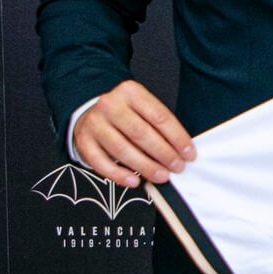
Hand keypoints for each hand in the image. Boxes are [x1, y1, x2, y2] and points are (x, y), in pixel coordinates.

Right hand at [73, 80, 194, 186]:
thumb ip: (158, 124)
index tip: (189, 154)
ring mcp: (94, 123)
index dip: (177, 138)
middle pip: (140, 133)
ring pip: (121, 149)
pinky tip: (134, 181)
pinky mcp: (83, 141)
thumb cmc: (125, 113)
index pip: (159, 116)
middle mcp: (110, 105)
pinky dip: (118, 175)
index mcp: (130, 92)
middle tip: (177, 167)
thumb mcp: (142, 107)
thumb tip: (180, 151)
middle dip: (163, 153)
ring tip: (162, 176)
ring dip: (145, 166)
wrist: (90, 110)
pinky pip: (101, 162)